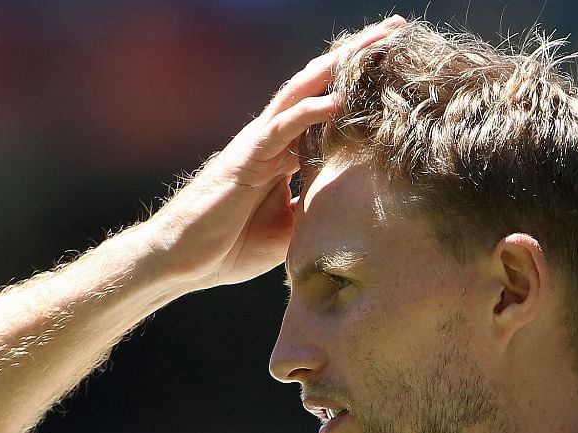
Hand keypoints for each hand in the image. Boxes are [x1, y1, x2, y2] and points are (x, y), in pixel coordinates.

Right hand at [144, 15, 404, 291]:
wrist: (179, 261)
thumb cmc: (227, 246)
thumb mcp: (288, 230)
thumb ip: (314, 210)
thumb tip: (351, 212)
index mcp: (283, 152)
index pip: (326, 105)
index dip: (360, 81)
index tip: (398, 61)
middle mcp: (271, 139)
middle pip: (318, 84)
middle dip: (356, 55)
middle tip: (397, 26)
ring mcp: (257, 145)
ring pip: (301, 93)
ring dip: (338, 66)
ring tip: (375, 43)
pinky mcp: (244, 160)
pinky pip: (279, 129)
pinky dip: (308, 112)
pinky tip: (336, 100)